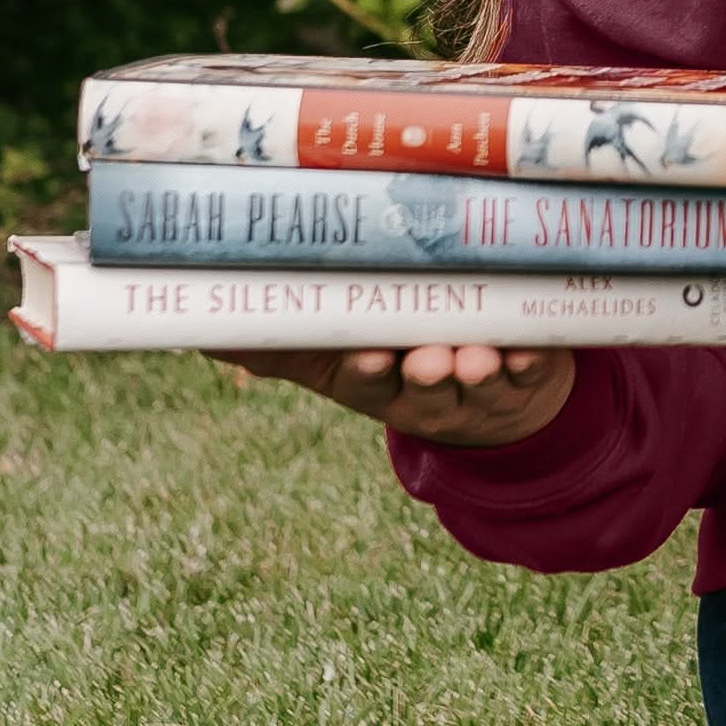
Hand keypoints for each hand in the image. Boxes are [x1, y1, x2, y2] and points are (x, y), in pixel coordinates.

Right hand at [214, 342, 577, 448]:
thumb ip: (277, 341)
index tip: (366, 357)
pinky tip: (528, 350)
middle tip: (424, 360)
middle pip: (424, 383)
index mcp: (376, 380)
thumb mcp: (333, 359)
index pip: (364, 378)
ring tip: (476, 357)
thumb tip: (192, 326)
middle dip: (423, 373)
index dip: (365, 369)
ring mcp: (481, 380)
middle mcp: (428, 387)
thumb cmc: (397, 363)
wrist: (496, 399)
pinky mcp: (532, 368)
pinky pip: (534, 367)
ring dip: (476, 368)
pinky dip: (532, 359)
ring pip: (478, 378)